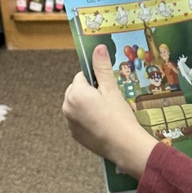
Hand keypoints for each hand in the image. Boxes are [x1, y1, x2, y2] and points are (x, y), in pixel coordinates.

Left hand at [62, 43, 157, 179]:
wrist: (124, 146)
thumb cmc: (119, 116)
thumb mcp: (112, 89)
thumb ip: (102, 68)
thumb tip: (98, 47)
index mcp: (75, 93)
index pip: (81, 76)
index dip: (96, 81)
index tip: (108, 90)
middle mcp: (67, 107)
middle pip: (76, 91)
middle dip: (90, 93)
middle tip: (109, 102)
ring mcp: (69, 122)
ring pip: (77, 106)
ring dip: (88, 106)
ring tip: (107, 114)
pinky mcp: (75, 135)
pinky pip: (79, 121)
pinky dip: (88, 120)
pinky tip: (103, 125)